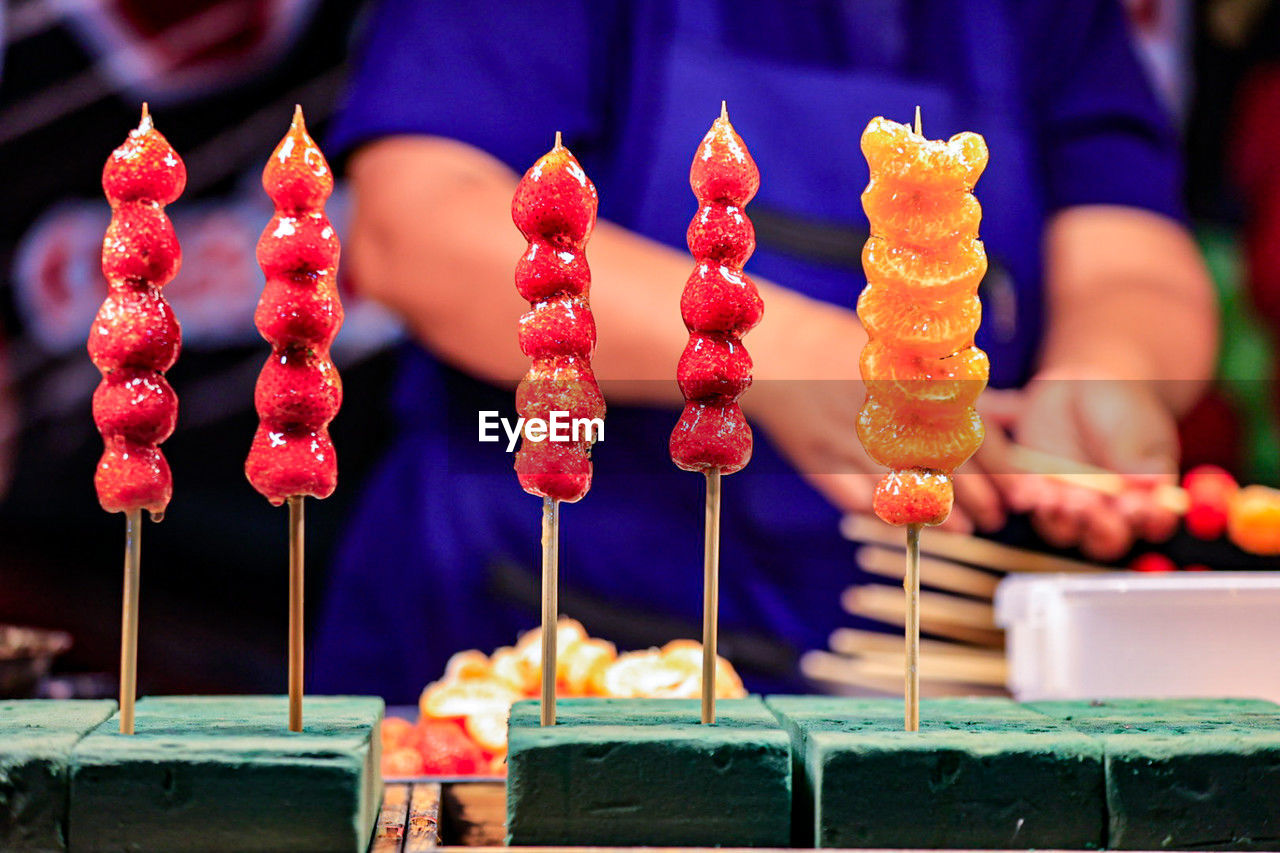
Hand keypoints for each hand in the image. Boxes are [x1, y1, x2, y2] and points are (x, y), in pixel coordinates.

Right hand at [744, 299, 1007, 532]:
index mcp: (911, 384)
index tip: (1020, 495)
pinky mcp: (816, 457)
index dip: (1002, 469)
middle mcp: (885, 412)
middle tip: (995, 518)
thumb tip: (1017, 409)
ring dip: (939, 513)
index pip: (971, 432)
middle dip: (977, 498)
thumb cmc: (845, 347)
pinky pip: (853, 496)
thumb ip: (959, 389)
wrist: (777, 344)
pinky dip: (883, 512)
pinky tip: (904, 523)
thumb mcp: (904, 356)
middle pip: (945, 464)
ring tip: (964, 530)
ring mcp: (849, 436)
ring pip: (905, 486)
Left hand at [1006, 373, 1179, 559]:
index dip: (1148, 519)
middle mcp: (1111, 513)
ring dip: (1061, 517)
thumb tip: (1153, 483)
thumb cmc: (1122, 407)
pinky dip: (1030, 500)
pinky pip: (1033, 505)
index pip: (1154, 522)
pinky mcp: (1041, 492)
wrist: (1083, 388)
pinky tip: (1028, 490)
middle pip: (1107, 539)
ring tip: (1057, 498)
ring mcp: (1073, 506)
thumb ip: (1139, 458)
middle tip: (1090, 504)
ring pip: (1067, 529)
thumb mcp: (1135, 427)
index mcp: (1149, 500)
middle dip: (1099, 526)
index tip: (1137, 505)